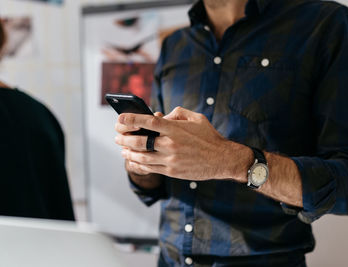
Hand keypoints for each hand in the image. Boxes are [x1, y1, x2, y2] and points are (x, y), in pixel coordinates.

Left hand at [114, 107, 251, 180]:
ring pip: (142, 156)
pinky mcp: (172, 171)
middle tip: (117, 137)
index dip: (131, 120)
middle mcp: (171, 144)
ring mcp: (170, 159)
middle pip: (140, 141)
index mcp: (175, 129)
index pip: (148, 122)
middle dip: (124, 139)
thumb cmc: (209, 136)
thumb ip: (176, 114)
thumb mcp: (196, 118)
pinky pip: (150, 168)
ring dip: (128, 153)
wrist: (222, 159)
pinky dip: (138, 164)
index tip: (120, 118)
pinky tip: (132, 161)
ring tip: (122, 150)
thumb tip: (158, 116)